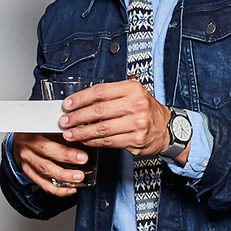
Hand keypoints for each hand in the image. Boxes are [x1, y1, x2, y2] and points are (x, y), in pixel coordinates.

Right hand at [14, 131, 88, 196]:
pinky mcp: (28, 172)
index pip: (47, 144)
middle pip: (45, 159)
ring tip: (78, 179)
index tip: (81, 153)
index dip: (65, 151)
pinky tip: (69, 189)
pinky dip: (57, 189)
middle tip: (82, 166)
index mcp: (30, 135)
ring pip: (44, 173)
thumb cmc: (34, 131)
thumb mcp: (43, 125)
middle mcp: (27, 150)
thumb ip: (58, 129)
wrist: (18, 139)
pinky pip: (42, 184)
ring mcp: (26, 162)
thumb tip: (80, 134)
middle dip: (66, 163)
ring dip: (63, 178)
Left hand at [57, 80, 175, 158]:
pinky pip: (109, 141)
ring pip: (102, 129)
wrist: (167, 128)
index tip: (67, 104)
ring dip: (82, 132)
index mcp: (132, 89)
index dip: (80, 98)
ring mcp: (137, 123)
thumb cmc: (145, 110)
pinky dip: (94, 142)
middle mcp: (136, 105)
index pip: (100, 91)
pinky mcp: (136, 140)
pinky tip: (85, 140)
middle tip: (64, 121)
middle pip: (98, 111)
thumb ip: (110, 96)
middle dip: (77, 117)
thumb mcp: (132, 94)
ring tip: (70, 134)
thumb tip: (80, 103)